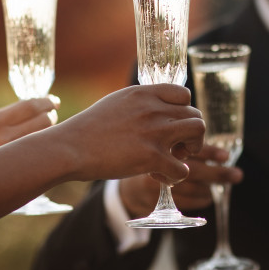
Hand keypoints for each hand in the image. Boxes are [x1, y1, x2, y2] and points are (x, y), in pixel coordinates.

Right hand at [0, 96, 59, 162]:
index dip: (45, 102)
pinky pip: (41, 152)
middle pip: (44, 119)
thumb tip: (24, 111)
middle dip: (51, 116)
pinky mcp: (21, 168)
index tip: (52, 101)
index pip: (29, 105)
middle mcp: (3, 134)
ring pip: (46, 135)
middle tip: (52, 116)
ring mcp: (13, 152)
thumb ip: (0, 121)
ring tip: (48, 131)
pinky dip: (45, 147)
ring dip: (51, 131)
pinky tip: (43, 147)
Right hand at [56, 84, 204, 184]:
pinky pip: (182, 168)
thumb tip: (158, 106)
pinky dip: (176, 176)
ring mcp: (155, 132)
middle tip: (178, 147)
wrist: (70, 148)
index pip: (184, 95)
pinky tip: (160, 176)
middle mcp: (154, 109)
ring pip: (198, 134)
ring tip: (175, 158)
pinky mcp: (152, 157)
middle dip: (192, 134)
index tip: (174, 125)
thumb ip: (141, 102)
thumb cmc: (89, 129)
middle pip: (196, 115)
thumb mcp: (117, 102)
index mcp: (144, 93)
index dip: (185, 112)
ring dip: (192, 150)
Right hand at [120, 145, 243, 217]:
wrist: (121, 182)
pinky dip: (202, 199)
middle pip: (195, 172)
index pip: (187, 149)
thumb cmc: (146, 156)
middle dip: (219, 174)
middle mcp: (155, 168)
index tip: (226, 156)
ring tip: (219, 184)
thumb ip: (179, 141)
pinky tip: (207, 195)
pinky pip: (188, 203)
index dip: (209, 151)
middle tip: (237, 175)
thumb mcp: (157, 143)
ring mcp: (155, 188)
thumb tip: (217, 148)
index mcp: (156, 147)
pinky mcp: (157, 204)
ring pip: (193, 189)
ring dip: (210, 187)